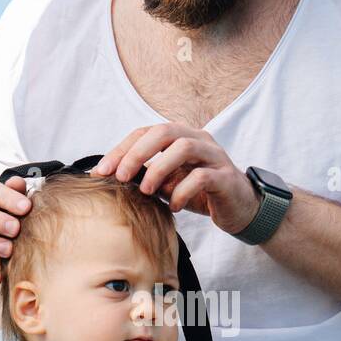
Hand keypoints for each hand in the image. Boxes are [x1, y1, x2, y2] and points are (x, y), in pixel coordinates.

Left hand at [90, 124, 260, 234]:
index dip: (122, 148)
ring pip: (184, 148)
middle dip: (138, 153)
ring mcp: (215, 156)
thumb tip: (110, 177)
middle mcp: (199, 139)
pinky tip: (174, 206)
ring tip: (147, 192)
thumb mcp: (168, 182)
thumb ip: (146, 175)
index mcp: (182, 136)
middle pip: (165, 131)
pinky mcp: (226, 177)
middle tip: (122, 177)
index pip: (147, 132)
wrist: (239, 209)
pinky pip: (202, 177)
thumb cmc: (200, 193)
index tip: (102, 171)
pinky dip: (182, 191)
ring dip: (159, 169)